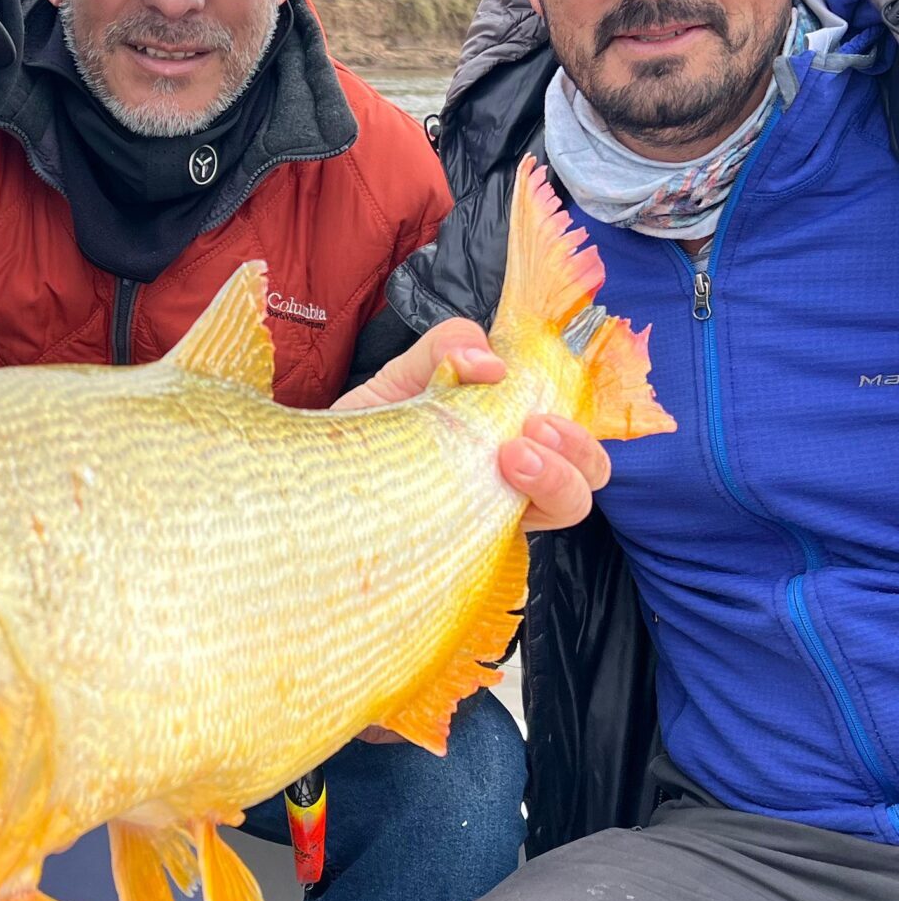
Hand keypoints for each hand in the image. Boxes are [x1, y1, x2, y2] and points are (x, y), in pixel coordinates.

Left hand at [334, 316, 609, 534]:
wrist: (313, 483)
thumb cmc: (365, 432)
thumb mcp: (401, 377)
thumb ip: (445, 350)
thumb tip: (489, 364)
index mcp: (508, 433)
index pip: (573, 428)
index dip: (578, 417)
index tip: (542, 400)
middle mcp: (513, 479)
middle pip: (588, 474)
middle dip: (578, 450)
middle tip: (531, 430)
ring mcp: (496, 515)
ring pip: (568, 507)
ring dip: (559, 477)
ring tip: (512, 458)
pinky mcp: (471, 549)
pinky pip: (516, 540)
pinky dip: (517, 508)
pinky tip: (484, 496)